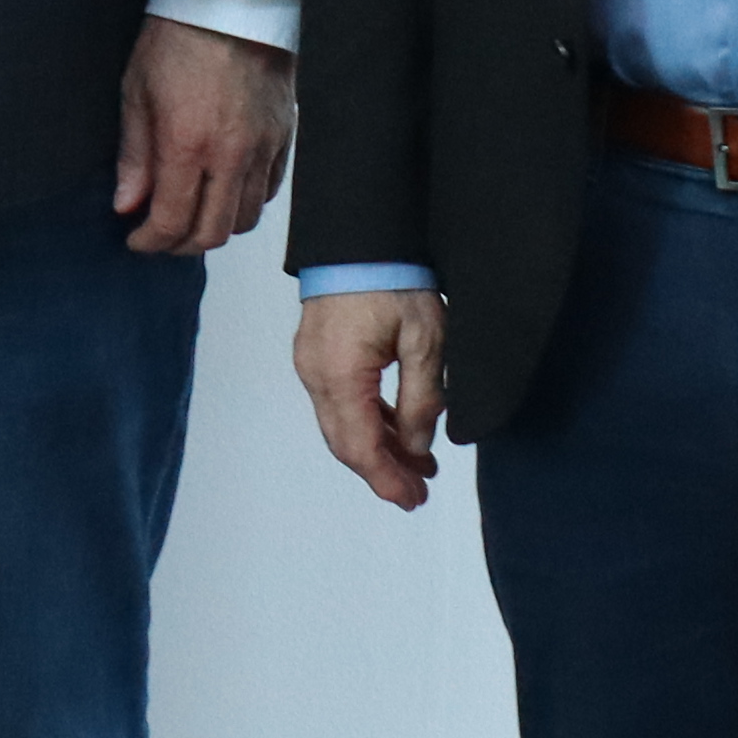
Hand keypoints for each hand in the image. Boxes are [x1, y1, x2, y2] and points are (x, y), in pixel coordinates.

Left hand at [112, 16, 297, 256]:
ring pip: (244, 218)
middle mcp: (230, 155)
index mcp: (187, 145)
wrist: (232, 3)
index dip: (149, 242)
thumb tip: (126, 203)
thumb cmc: (179, 39)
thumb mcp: (137, 92)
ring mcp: (263, 148)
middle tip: (160, 236)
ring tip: (191, 215)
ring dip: (214, 227)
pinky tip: (223, 192)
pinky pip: (269, 191)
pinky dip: (245, 203)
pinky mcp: (284, 137)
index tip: (135, 239)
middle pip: (212, 232)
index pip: (170, 221)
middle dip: (180, 245)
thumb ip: (133, 156)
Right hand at [295, 287, 450, 507]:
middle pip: (345, 443)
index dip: (386, 479)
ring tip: (418, 464)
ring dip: (377, 448)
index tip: (413, 500)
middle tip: (418, 493)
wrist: (361, 237)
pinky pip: (338, 402)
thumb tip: (417, 446)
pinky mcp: (317, 354)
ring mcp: (312, 364)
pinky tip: (396, 429)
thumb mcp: (425, 341)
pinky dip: (367, 422)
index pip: (360, 447)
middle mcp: (316, 375)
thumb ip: (421, 399)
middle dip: (382, 472)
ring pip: (341, 425)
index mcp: (341, 376)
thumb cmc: (394, 278)